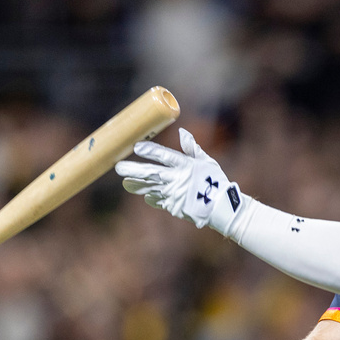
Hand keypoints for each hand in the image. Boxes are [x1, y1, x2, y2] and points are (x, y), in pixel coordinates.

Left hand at [115, 127, 241, 230]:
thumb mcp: (206, 161)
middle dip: (133, 170)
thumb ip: (192, 148)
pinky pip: (158, 201)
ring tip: (125, 182)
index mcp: (185, 166)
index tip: (137, 146)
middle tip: (118, 167)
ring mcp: (173, 195)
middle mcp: (176, 180)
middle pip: (150, 173)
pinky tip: (145, 194)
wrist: (221, 207)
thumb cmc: (216, 181)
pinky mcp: (173, 207)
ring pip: (150, 188)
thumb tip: (182, 132)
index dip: (150, 151)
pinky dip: (151, 197)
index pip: (164, 156)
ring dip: (136, 185)